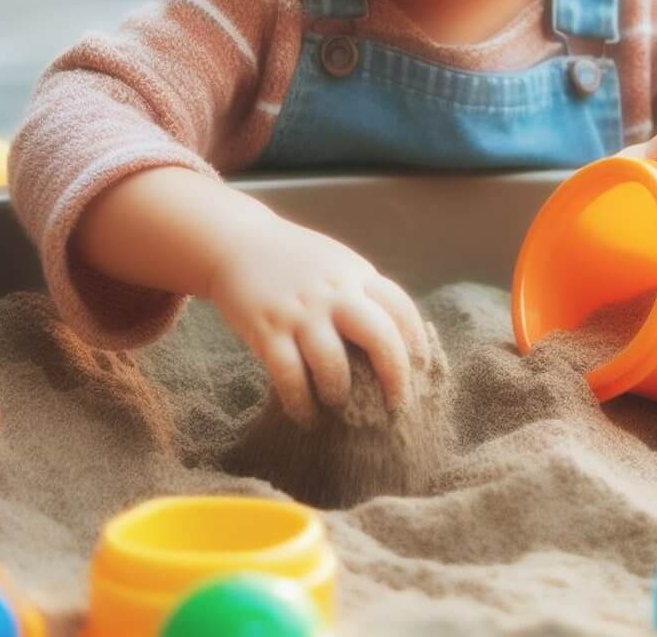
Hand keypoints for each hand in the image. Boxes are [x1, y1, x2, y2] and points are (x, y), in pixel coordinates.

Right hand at [206, 215, 429, 426]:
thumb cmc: (293, 258)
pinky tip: (307, 416)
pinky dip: (302, 404)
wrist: (235, 241)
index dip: (416, 342)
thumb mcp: (336, 262)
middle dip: (395, 375)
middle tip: (396, 404)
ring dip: (340, 392)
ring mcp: (300, 312)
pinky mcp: (267, 330)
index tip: (421, 369)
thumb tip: (395, 335)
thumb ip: (362, 290)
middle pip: (379, 336)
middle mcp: (333, 291)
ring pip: (333, 364)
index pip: (400, 306)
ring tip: (340, 404)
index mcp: (355, 273)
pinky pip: (290, 378)